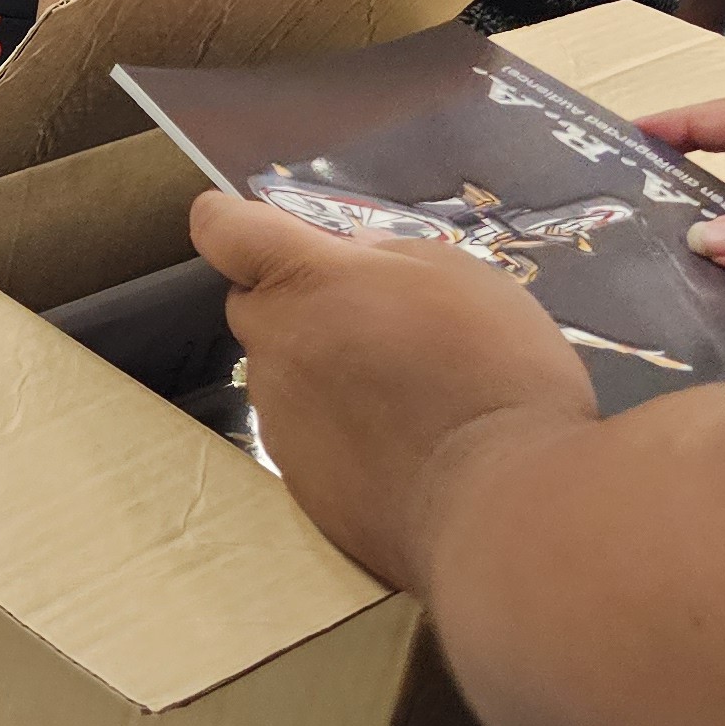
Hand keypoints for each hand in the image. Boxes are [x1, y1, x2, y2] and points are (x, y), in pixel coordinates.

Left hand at [189, 191, 594, 590]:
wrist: (502, 504)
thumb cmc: (493, 373)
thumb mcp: (461, 278)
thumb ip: (390, 258)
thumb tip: (352, 258)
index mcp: (303, 282)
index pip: (223, 229)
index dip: (231, 221)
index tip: (262, 230)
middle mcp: (273, 346)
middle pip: (255, 305)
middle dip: (298, 303)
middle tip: (375, 321)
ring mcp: (278, 417)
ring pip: (282, 373)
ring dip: (322, 371)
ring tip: (405, 395)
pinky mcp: (297, 480)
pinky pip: (305, 435)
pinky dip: (338, 431)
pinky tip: (401, 447)